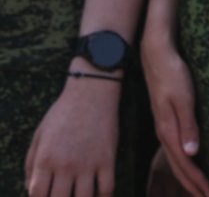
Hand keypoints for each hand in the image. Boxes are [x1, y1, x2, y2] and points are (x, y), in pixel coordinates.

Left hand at [25, 75, 120, 196]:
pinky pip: (107, 188)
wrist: (91, 93)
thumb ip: (30, 164)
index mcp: (44, 159)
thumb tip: (30, 188)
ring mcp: (87, 163)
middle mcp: (64, 165)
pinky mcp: (107, 159)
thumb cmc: (62, 114)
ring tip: (80, 196)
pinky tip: (99, 196)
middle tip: (63, 195)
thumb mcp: (39, 136)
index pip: (36, 194)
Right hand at [141, 35, 208, 196]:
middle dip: (193, 186)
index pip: (185, 164)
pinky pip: (175, 149)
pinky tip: (191, 164)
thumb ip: (188, 125)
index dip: (198, 182)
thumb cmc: (173, 74)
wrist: (156, 56)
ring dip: (188, 177)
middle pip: (179, 167)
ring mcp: (164, 128)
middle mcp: (165, 133)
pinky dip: (184, 163)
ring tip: (200, 189)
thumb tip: (192, 153)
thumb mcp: (184, 98)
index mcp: (169, 131)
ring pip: (176, 160)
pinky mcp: (166, 121)